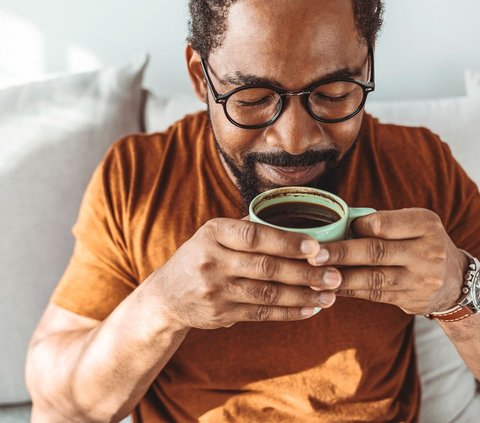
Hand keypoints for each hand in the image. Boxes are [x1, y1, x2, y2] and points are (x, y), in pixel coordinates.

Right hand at [145, 218, 341, 329]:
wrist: (166, 296)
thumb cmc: (200, 256)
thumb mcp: (213, 235)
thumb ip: (247, 229)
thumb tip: (296, 223)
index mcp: (213, 233)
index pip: (254, 236)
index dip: (287, 242)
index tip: (317, 247)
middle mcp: (212, 261)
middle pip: (266, 267)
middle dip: (305, 272)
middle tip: (335, 275)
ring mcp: (215, 290)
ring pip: (268, 293)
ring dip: (303, 295)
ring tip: (330, 294)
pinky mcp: (221, 314)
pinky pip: (262, 313)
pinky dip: (289, 312)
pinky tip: (310, 309)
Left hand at [307, 208, 468, 314]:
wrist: (453, 279)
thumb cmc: (420, 243)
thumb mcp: (412, 225)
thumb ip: (382, 223)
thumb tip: (336, 226)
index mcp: (424, 225)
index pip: (383, 225)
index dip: (356, 228)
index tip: (334, 230)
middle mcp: (426, 252)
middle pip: (376, 252)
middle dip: (341, 253)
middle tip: (314, 255)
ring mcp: (420, 279)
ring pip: (372, 278)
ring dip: (340, 277)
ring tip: (314, 275)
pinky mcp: (410, 300)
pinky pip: (373, 295)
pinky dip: (349, 290)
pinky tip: (330, 287)